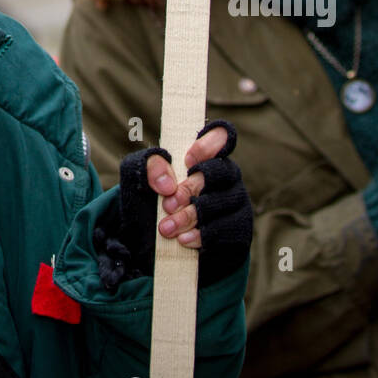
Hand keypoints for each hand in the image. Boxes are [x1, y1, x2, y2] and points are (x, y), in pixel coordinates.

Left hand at [95, 120, 251, 289]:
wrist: (155, 241)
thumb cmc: (152, 198)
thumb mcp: (140, 177)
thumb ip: (149, 166)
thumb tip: (167, 184)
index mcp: (205, 153)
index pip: (221, 136)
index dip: (209, 144)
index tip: (187, 160)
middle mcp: (226, 174)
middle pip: (221, 172)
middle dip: (192, 188)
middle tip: (168, 204)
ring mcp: (236, 201)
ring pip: (222, 203)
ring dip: (191, 216)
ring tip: (166, 228)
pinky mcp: (238, 228)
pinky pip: (227, 229)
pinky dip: (203, 235)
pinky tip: (183, 239)